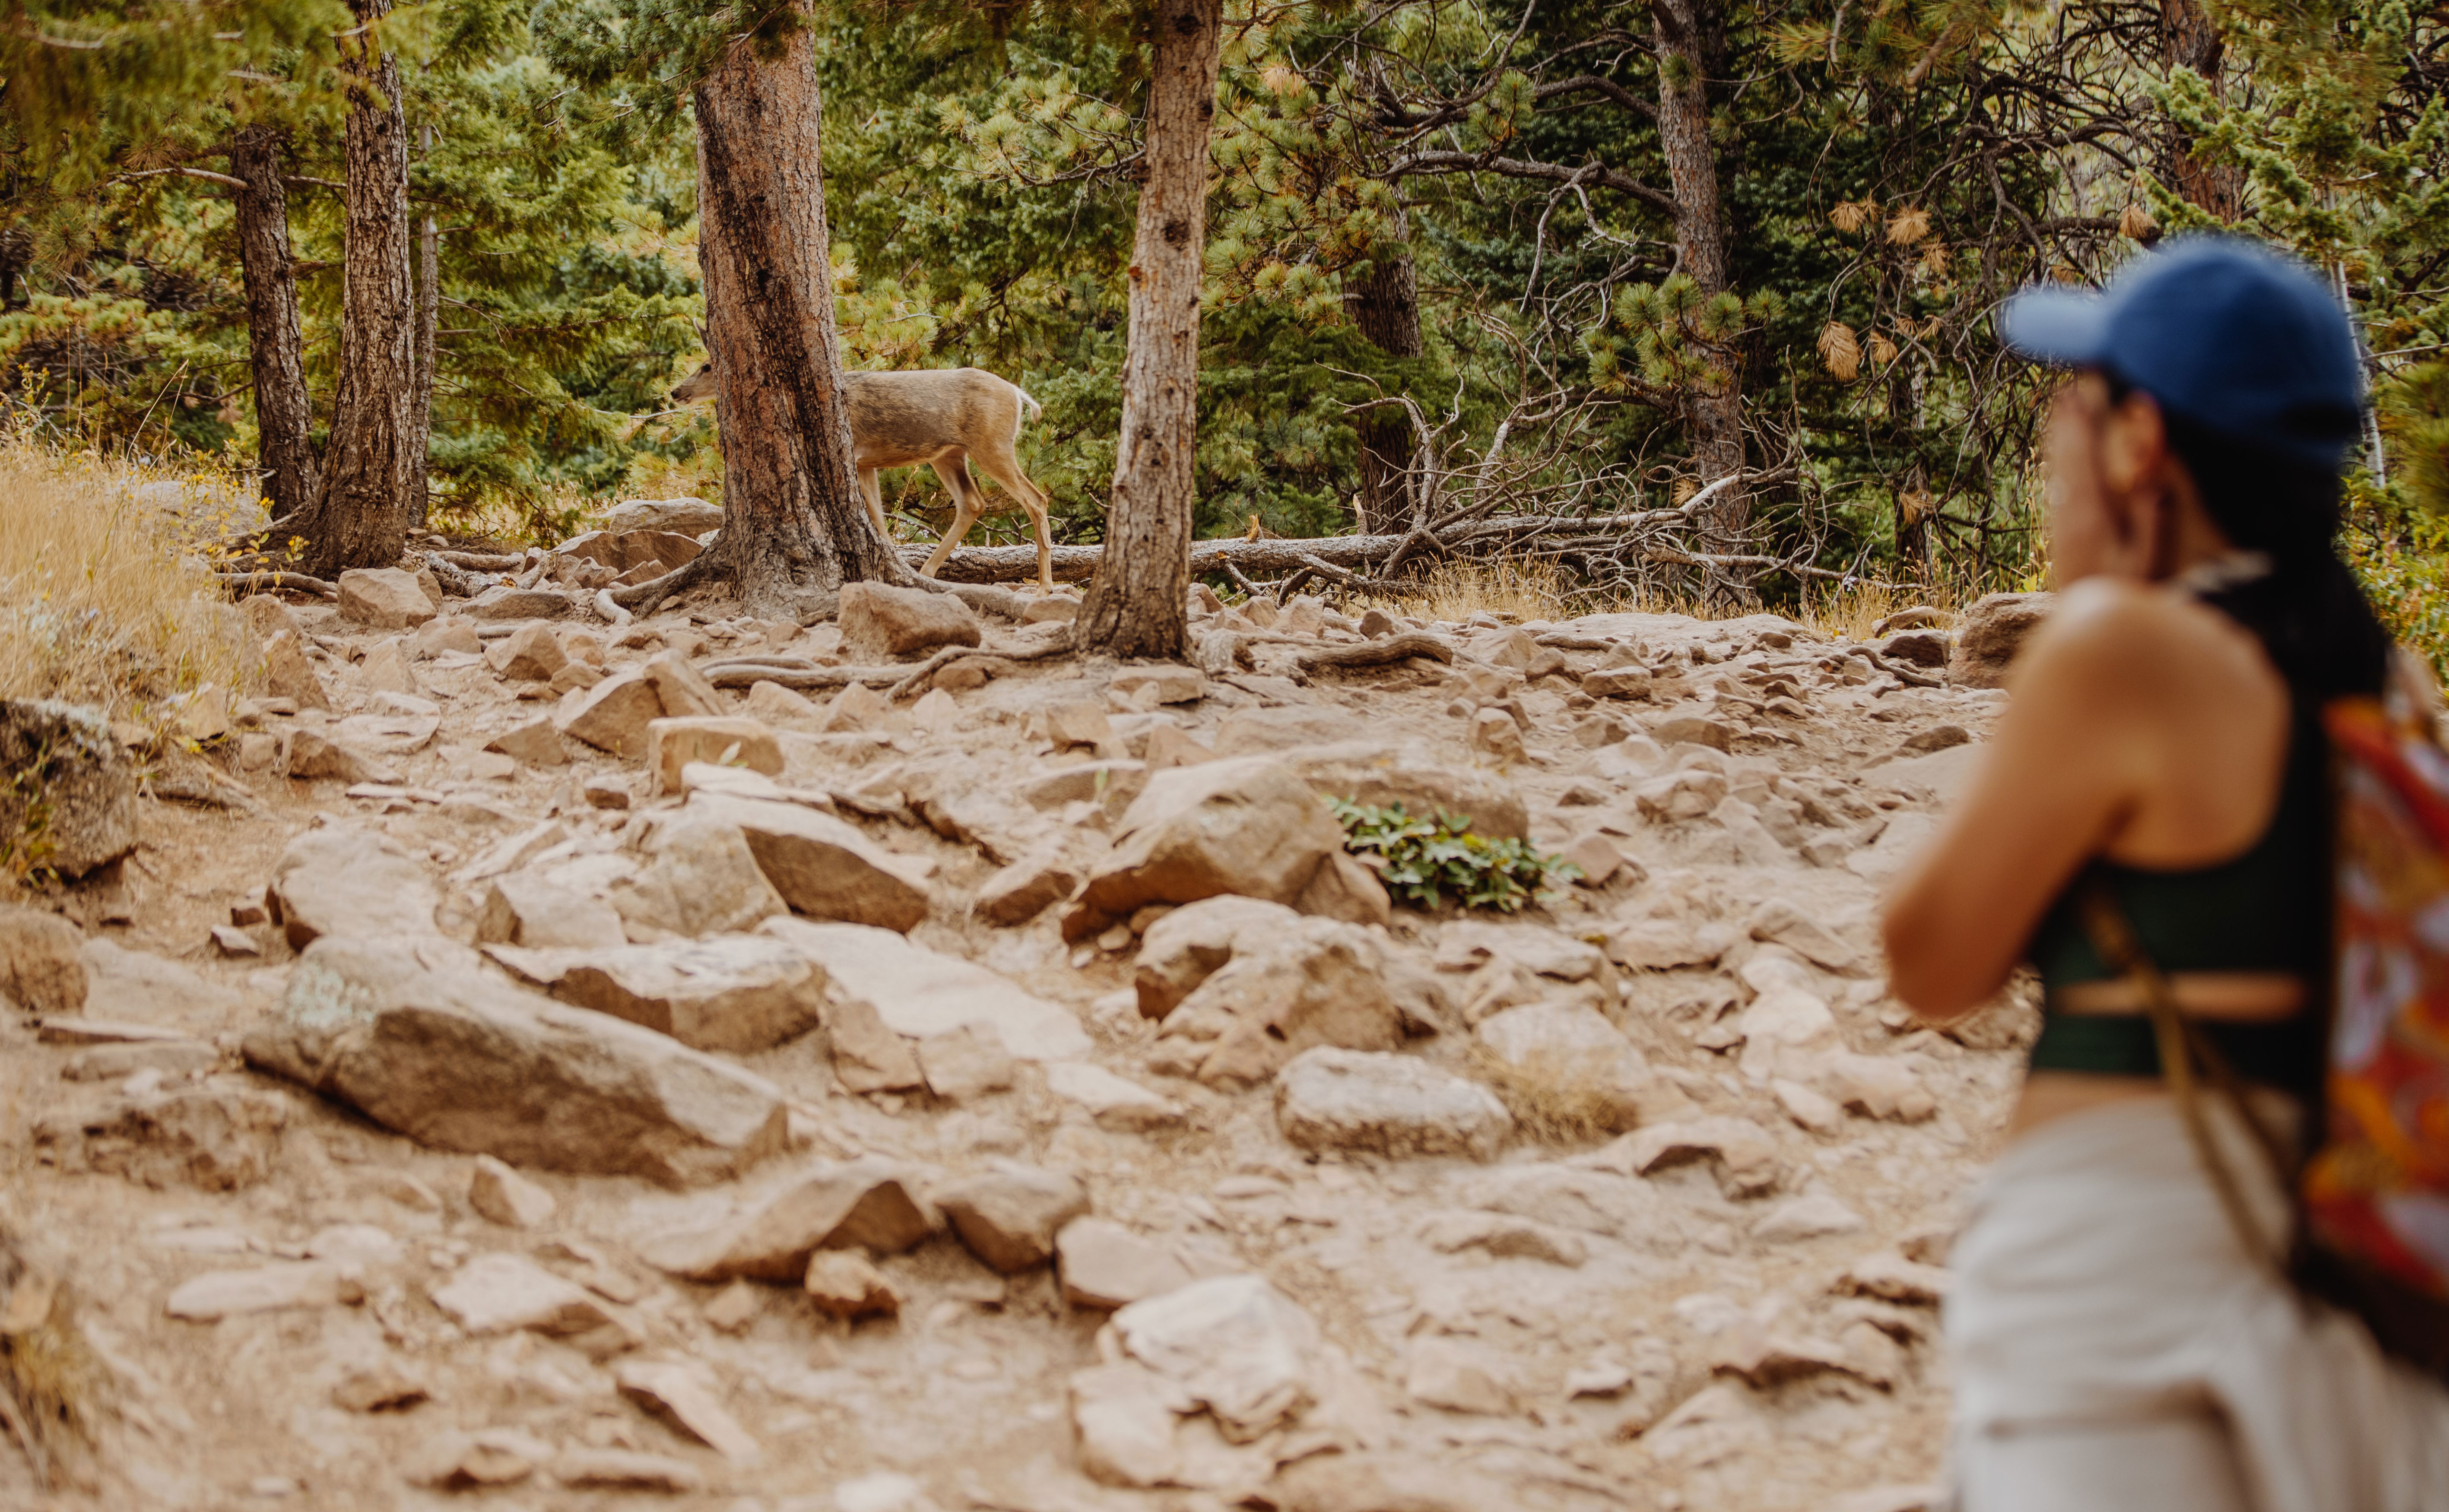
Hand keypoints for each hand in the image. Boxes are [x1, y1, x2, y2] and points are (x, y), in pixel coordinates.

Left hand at [2045, 374, 2157, 582]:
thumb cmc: (2131, 596)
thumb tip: (2153, 475)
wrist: (2092, 636)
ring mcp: (2065, 527)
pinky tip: (2062, 453)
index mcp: (2091, 516)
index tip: (2078, 392)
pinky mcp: (2065, 537)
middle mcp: (2071, 516)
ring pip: (2060, 471)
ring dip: (2061, 438)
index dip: (2081, 425)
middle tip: (2065, 386)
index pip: (2084, 459)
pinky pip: (2061, 488)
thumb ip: (2151, 517)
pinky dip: (2061, 463)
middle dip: (2068, 422)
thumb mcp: (2148, 561)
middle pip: (2067, 459)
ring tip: (2059, 406)